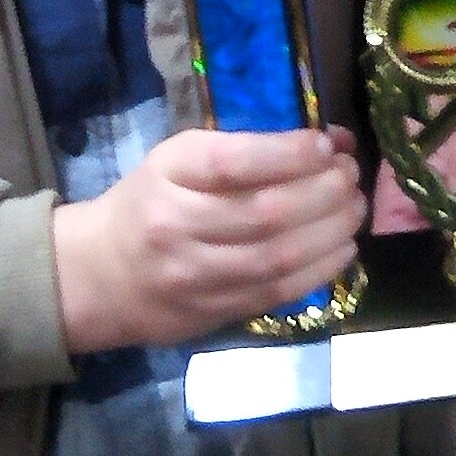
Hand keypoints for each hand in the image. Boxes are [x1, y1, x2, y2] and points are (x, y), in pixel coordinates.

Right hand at [52, 127, 363, 355]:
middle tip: (350, 176)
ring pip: (277, 257)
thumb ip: (250, 148)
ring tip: (354, 209)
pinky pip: (276, 292)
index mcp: (168, 175)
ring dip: (331, 231)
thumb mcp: (182, 160)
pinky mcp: (212, 313)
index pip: (234, 163)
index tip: (326, 145)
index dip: (290, 154)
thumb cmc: (152, 201)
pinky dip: (320, 269)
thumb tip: (332, 142)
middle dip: (324, 192)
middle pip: (266, 213)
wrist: (101, 274)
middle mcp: (177, 227)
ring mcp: (194, 276)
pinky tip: (342, 248)